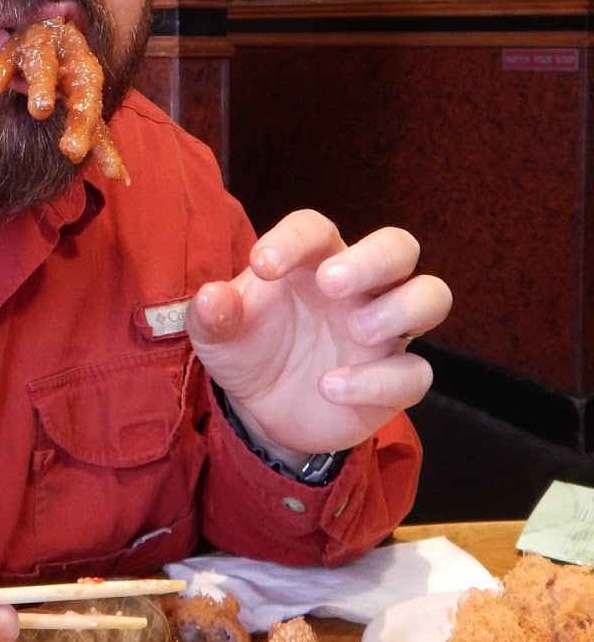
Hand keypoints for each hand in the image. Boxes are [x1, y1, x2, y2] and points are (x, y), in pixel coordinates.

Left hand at [187, 210, 451, 455]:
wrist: (262, 411)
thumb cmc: (248, 350)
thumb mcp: (218, 336)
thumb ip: (213, 314)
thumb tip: (211, 298)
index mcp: (313, 262)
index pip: (316, 229)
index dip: (293, 239)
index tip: (262, 265)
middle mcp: (359, 289)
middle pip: (398, 247)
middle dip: (373, 258)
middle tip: (332, 283)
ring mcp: (384, 332)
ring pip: (431, 296)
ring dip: (400, 308)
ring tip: (355, 329)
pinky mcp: (394, 380)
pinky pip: (415, 372)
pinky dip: (379, 380)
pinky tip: (331, 387)